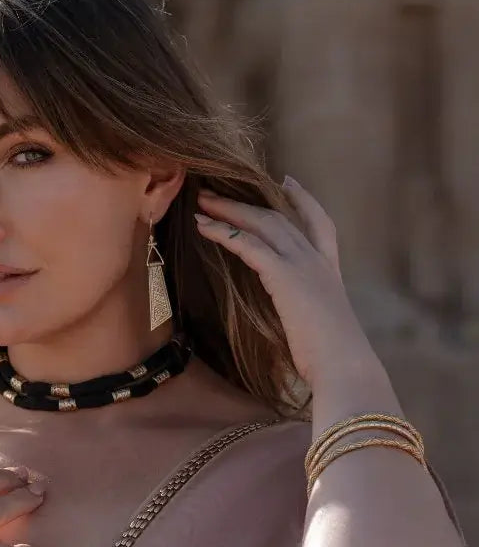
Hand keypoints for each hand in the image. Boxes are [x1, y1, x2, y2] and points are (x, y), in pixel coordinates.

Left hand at [193, 177, 376, 389]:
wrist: (344, 365)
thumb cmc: (333, 358)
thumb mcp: (322, 327)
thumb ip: (308, 313)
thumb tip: (295, 319)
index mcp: (330, 271)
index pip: (320, 223)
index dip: (303, 200)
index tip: (288, 181)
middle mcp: (317, 261)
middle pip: (278, 218)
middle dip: (245, 202)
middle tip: (216, 191)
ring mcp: (302, 265)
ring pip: (261, 223)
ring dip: (228, 210)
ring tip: (202, 201)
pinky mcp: (284, 276)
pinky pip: (248, 244)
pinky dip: (223, 232)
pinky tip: (202, 226)